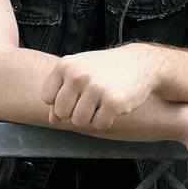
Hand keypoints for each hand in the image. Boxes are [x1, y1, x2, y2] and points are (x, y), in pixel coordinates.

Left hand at [42, 45, 161, 131]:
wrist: (140, 63)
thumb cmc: (105, 69)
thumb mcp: (79, 74)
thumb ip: (61, 95)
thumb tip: (52, 120)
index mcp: (65, 65)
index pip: (47, 98)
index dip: (60, 101)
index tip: (75, 94)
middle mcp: (78, 75)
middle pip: (62, 113)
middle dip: (74, 112)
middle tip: (90, 99)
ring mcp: (96, 88)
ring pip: (79, 121)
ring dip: (91, 117)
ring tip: (101, 102)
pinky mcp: (113, 102)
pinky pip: (99, 125)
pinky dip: (106, 120)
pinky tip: (112, 105)